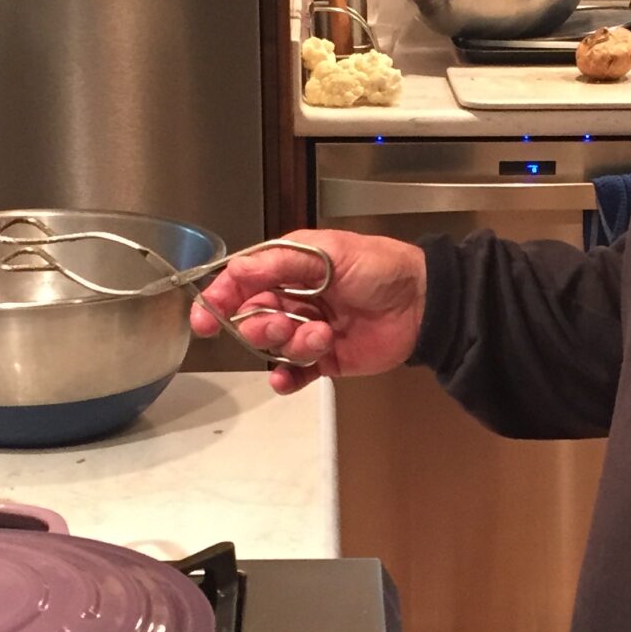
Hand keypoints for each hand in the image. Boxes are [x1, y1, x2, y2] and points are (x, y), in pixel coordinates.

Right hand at [189, 229, 427, 393]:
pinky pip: (293, 374)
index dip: (220, 299)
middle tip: (282, 323)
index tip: (206, 316)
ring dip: (288, 346)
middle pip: (252, 318)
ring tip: (320, 338)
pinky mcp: (325, 360)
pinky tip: (285, 379)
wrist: (423, 301)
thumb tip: (236, 270)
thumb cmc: (381, 266)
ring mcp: (308, 331)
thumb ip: (279, 262)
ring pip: (273, 347)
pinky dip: (285, 379)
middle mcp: (294, 300)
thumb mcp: (327, 252)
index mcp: (289, 269)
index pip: (241, 283)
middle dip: (259, 325)